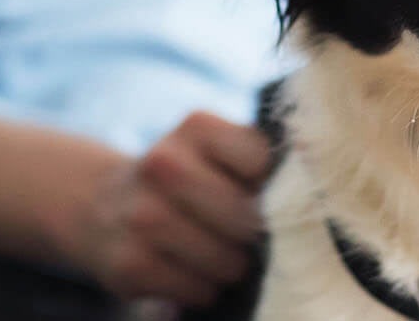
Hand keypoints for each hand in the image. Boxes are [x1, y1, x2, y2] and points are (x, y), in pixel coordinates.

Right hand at [63, 111, 270, 306]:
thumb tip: (313, 165)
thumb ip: (265, 157)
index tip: (253, 188)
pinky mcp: (129, 264)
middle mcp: (162, 163)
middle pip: (245, 217)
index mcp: (196, 127)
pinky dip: (203, 289)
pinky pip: (197, 291)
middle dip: (251, 233)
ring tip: (215, 253)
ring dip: (228, 266)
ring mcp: (141, 215)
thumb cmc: (188, 181)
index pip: (262, 161)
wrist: (105, 206)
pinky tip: (188, 270)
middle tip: (240, 232)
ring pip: (224, 261)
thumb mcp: (219, 151)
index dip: (268, 184)